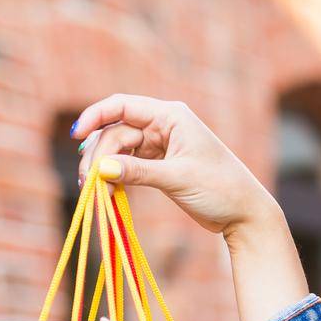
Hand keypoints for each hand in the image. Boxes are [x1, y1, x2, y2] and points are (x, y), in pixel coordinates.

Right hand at [70, 94, 310, 320]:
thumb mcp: (177, 179)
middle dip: (100, 155)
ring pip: (120, 151)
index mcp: (171, 116)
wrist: (245, 214)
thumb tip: (100, 168)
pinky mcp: (161, 166)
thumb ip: (138, 172)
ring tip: (94, 191)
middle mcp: (164, 125)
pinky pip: (130, 166)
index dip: (95, 117)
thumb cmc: (220, 189)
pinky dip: (117, 177)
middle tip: (88, 183)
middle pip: (117, 133)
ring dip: (105, 168)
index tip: (75, 137)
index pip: (122, 106)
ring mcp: (162, 146)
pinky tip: (107, 192)